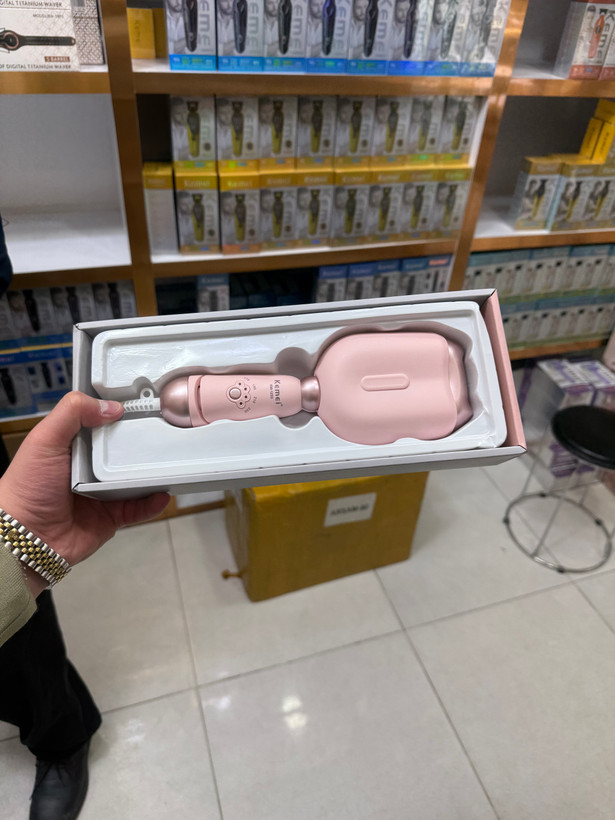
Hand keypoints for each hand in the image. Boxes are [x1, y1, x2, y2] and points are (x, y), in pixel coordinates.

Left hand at [0, 392, 169, 591]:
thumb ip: (72, 413)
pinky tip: (163, 494)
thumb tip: (111, 407)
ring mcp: (103, 493)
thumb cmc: (28, 486)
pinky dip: (152, 503)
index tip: (143, 401)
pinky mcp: (112, 517)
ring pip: (136, 479)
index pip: (101, 423)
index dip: (119, 412)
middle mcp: (90, 467)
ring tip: (171, 461)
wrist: (27, 537)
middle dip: (143, 442)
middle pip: (123, 450)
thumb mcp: (44, 439)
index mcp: (73, 445)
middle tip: (167, 430)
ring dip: (153, 472)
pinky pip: (138, 508)